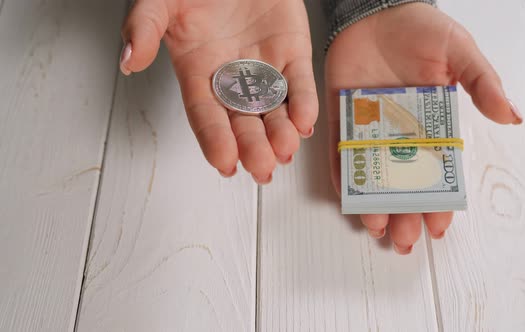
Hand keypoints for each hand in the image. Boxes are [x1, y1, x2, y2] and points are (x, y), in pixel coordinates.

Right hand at [120, 0, 318, 182]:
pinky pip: (300, 82)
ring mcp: (265, 67)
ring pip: (274, 109)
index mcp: (199, 72)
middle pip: (243, 121)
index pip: (205, 114)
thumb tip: (128, 60)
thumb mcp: (161, 2)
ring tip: (284, 150)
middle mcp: (233, 78)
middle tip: (262, 169)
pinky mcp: (293, 52)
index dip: (214, 139)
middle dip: (253, 147)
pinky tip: (304, 121)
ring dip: (281, 133)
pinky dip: (304, 102)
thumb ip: (143, 26)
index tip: (224, 163)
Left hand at [325, 3, 521, 253]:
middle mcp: (398, 133)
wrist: (378, 11)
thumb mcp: (459, 52)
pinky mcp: (340, 115)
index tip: (438, 226)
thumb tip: (512, 116)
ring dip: (372, 202)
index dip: (437, 200)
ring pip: (371, 173)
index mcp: (430, 125)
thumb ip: (481, 83)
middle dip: (403, 212)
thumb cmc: (422, 30)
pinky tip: (346, 196)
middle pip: (402, 182)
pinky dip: (341, 172)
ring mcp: (368, 127)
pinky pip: (338, 149)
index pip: (435, 172)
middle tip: (403, 240)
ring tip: (375, 226)